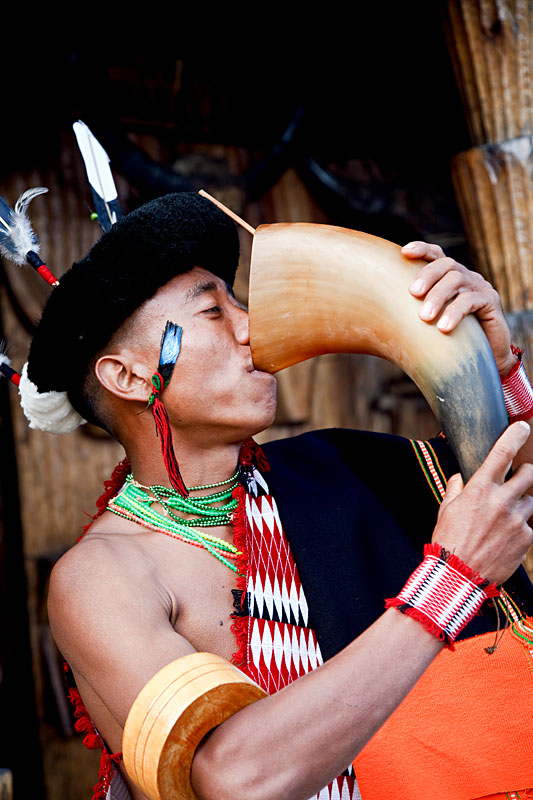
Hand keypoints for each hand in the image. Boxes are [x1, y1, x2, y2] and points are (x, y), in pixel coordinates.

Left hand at [402, 241, 515, 377]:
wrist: (484, 359)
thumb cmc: (450, 340)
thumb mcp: (429, 322)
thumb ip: (413, 313)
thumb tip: (376, 315)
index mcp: (449, 277)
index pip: (436, 255)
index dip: (422, 249)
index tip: (404, 252)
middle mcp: (465, 277)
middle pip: (446, 264)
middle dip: (427, 275)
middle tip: (412, 293)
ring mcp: (480, 287)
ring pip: (457, 280)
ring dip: (438, 297)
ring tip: (424, 317)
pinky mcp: (491, 302)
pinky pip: (471, 301)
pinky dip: (455, 312)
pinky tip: (443, 328)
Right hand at [432, 421, 532, 583]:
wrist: (459, 576)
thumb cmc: (448, 542)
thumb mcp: (445, 511)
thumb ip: (455, 490)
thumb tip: (460, 478)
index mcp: (479, 489)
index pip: (502, 453)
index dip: (515, 436)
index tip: (522, 426)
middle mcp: (501, 500)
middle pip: (529, 475)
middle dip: (527, 473)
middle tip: (521, 477)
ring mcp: (516, 519)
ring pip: (532, 501)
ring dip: (523, 503)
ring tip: (507, 516)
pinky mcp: (526, 538)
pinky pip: (529, 526)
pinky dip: (520, 528)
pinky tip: (505, 538)